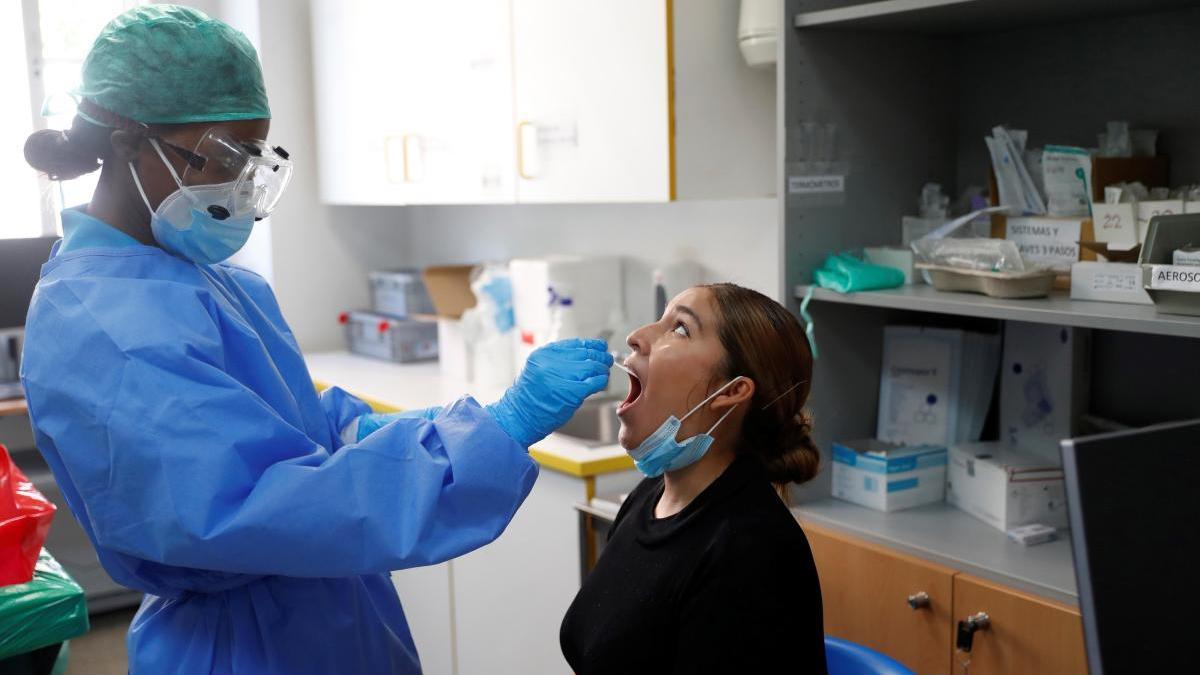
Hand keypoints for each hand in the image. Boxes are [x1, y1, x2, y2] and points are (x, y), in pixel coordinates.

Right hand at [487, 338, 612, 446]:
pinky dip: (601, 381)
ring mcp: (562, 376)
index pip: (574, 344)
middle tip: (606, 359)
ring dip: (602, 369)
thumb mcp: (539, 369)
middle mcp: (552, 362)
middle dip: (599, 356)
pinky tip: (601, 382)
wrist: (520, 416)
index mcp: (543, 354)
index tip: (599, 345)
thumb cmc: (530, 397)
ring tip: (604, 372)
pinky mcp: (572, 392)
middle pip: (585, 353)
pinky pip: (594, 382)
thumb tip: (584, 354)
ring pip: (592, 366)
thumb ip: (558, 361)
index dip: (590, 344)